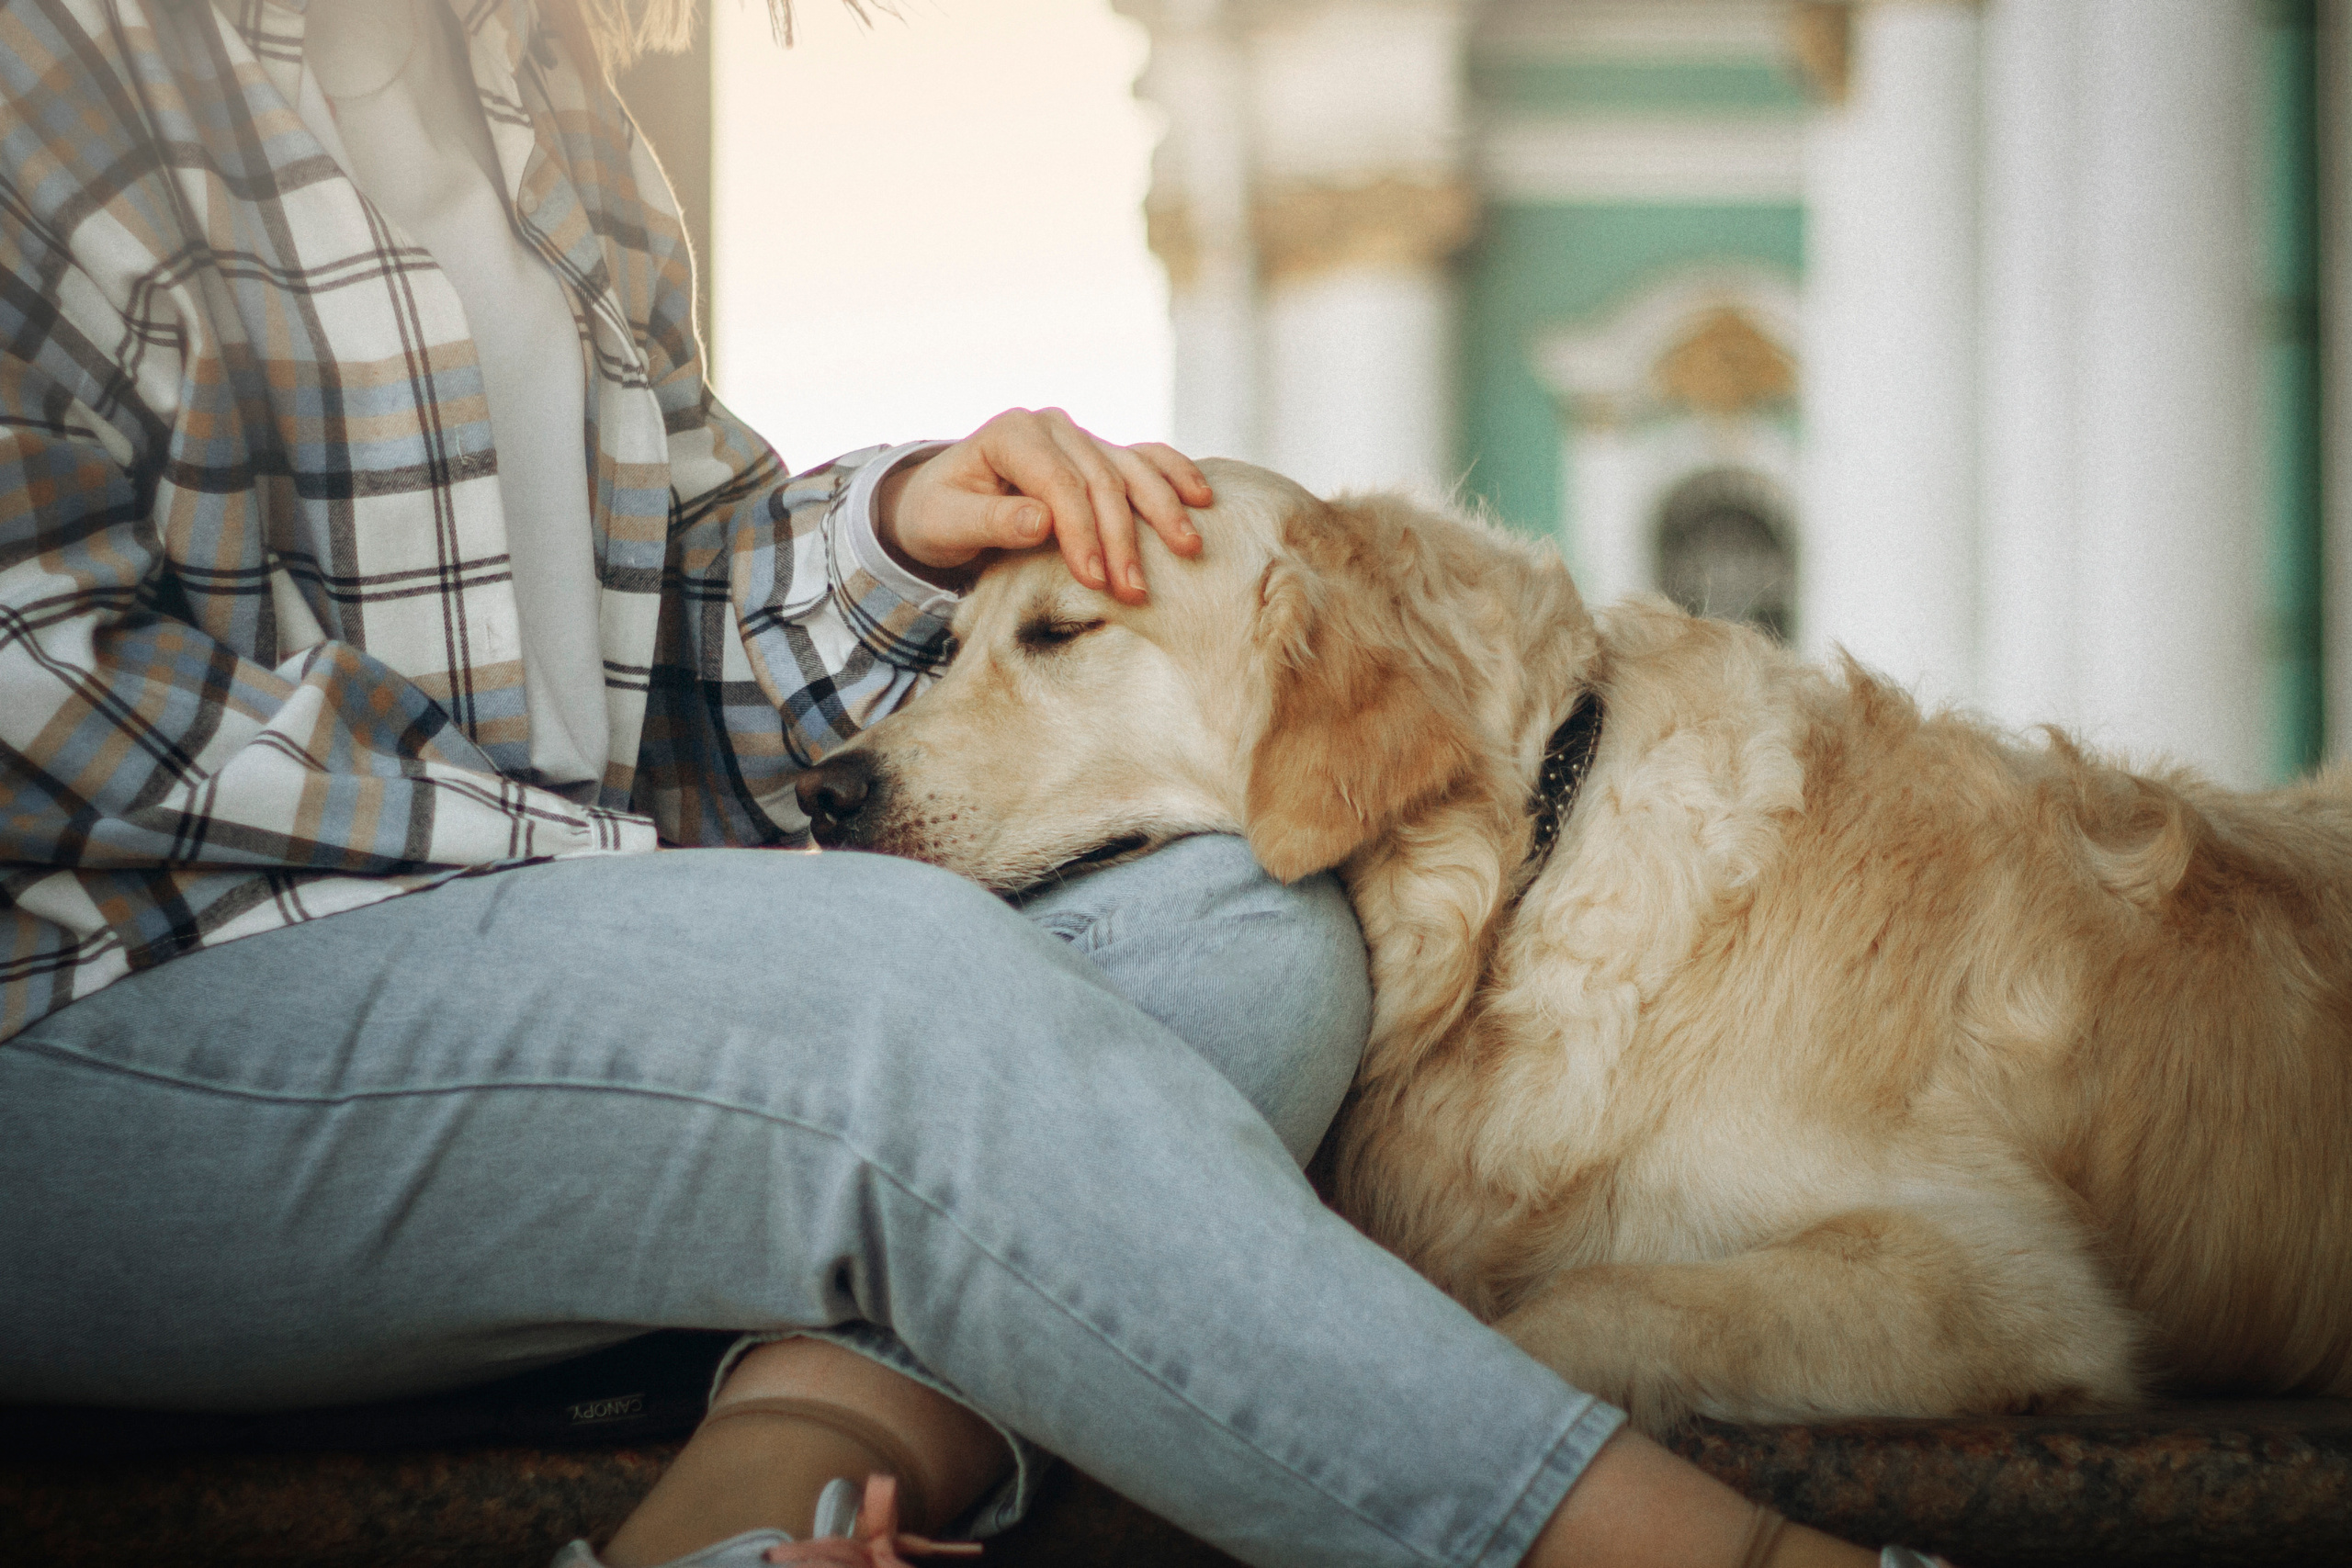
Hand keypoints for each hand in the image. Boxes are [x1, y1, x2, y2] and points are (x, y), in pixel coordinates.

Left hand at [874, 408, 1209, 603]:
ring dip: (1162, 511)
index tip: (1094, 579)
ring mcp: (1081, 437)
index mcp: (1012, 433)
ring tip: (1187, 550)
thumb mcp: (945, 522)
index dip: (1080, 531)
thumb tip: (1041, 520)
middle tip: (1135, 590)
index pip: (1059, 483)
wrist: (945, 499)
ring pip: (1131, 469)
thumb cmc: (940, 514)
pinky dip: (1174, 475)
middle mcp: (1052, 427)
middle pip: (1101, 480)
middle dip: (1122, 537)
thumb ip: (989, 521)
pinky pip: (1145, 458)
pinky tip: (1201, 499)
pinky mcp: (1100, 453)